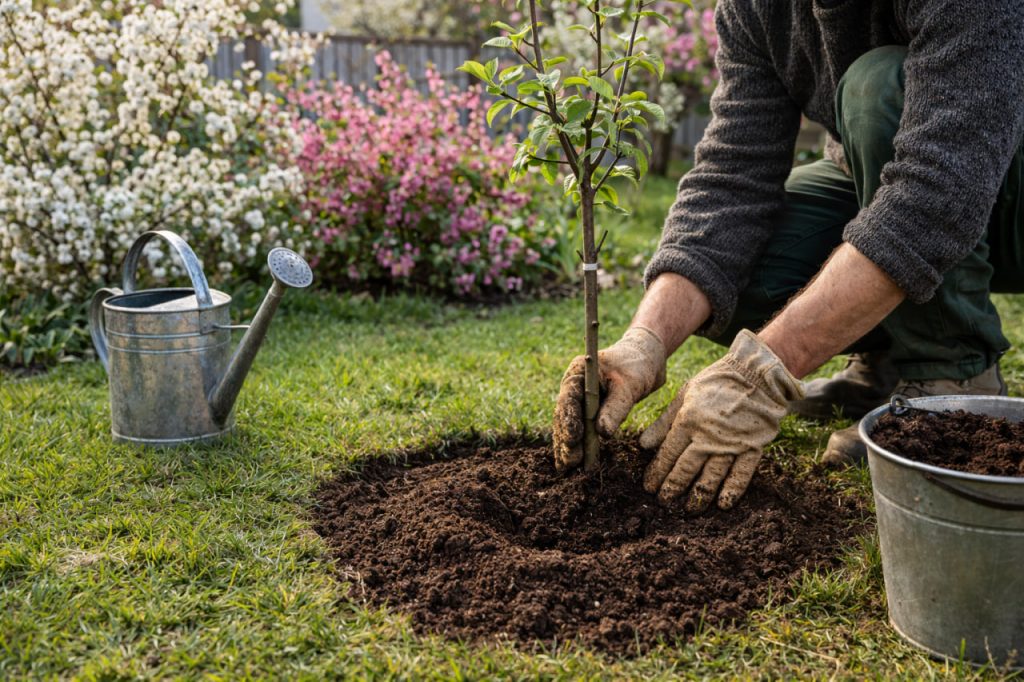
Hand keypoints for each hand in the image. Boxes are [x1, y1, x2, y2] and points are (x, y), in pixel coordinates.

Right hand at [553, 326, 666, 471]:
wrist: (645, 357)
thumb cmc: (637, 365)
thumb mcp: (629, 386)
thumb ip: (615, 408)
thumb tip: (602, 433)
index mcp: (579, 372)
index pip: (569, 399)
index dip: (569, 421)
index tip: (573, 440)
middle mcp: (573, 385)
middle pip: (564, 415)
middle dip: (566, 439)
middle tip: (571, 462)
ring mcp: (578, 397)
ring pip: (567, 424)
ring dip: (568, 446)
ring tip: (568, 468)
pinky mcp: (586, 408)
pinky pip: (578, 427)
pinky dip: (577, 444)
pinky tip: (574, 461)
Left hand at [639, 329, 803, 511]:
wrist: (756, 373)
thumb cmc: (716, 382)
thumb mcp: (685, 395)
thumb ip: (664, 421)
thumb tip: (643, 445)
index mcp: (689, 420)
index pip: (668, 453)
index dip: (657, 472)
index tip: (649, 487)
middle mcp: (708, 435)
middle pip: (687, 468)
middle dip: (673, 487)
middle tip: (664, 503)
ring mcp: (732, 442)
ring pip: (712, 475)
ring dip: (699, 494)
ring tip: (689, 509)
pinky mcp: (752, 446)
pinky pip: (742, 472)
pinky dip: (732, 489)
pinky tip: (723, 504)